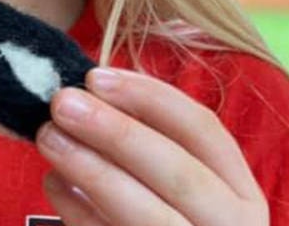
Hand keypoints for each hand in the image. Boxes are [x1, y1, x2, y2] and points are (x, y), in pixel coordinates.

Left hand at [36, 67, 267, 224]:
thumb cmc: (165, 219)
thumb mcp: (173, 183)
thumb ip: (143, 142)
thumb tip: (90, 94)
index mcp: (240, 194)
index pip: (203, 131)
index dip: (149, 97)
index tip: (95, 76)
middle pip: (178, 172)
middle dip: (117, 132)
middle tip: (62, 103)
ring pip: (147, 214)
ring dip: (92, 169)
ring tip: (49, 137)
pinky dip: (79, 212)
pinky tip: (54, 182)